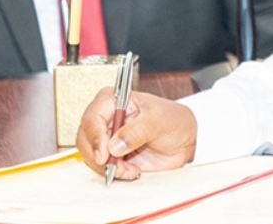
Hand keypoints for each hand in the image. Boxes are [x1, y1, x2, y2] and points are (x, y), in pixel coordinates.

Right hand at [76, 89, 196, 180]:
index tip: (105, 154)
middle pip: (85, 137)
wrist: (186, 139)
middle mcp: (107, 117)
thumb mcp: (158, 121)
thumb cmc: (174, 120)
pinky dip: (113, 172)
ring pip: (90, 154)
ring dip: (106, 167)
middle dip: (97, 156)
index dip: (95, 136)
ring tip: (129, 169)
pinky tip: (131, 170)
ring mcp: (108, 137)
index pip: (93, 116)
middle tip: (114, 166)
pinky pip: (102, 166)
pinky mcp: (112, 154)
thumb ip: (137, 131)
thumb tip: (114, 146)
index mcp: (115, 100)